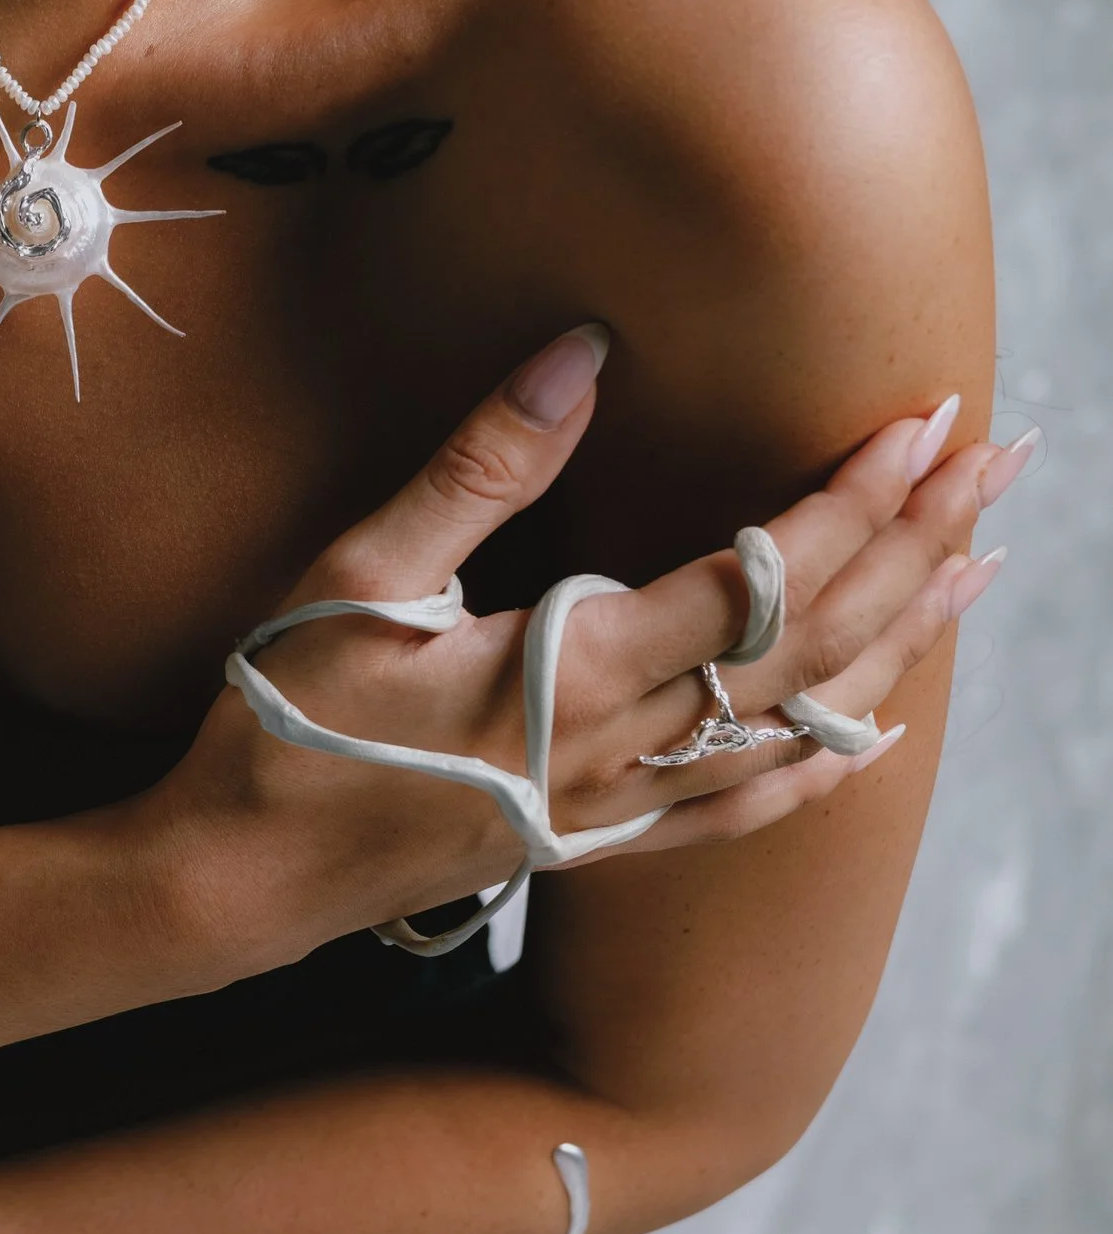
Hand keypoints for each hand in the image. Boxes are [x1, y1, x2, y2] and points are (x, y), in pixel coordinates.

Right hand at [142, 325, 1014, 964]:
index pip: (757, 579)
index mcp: (568, 674)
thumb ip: (478, 470)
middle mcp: (619, 751)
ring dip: (901, 642)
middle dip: (911, 545)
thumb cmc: (281, 723)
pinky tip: (878, 725)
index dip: (849, 501)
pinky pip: (744, 809)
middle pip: (810, 647)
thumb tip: (583, 354)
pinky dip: (828, 762)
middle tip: (995, 458)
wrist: (237, 879)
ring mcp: (617, 809)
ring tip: (976, 565)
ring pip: (800, 728)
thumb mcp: (355, 577)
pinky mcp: (596, 843)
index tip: (918, 418)